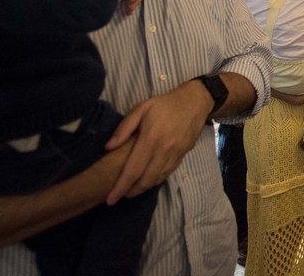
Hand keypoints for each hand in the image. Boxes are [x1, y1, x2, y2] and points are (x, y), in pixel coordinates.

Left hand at [103, 80, 211, 203]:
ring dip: (142, 189)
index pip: (133, 170)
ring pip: (156, 179)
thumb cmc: (165, 105)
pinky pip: (167, 174)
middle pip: (145, 180)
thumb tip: (108, 147)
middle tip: (118, 197)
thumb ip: (124, 128)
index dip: (121, 187)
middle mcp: (164, 150)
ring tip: (130, 191)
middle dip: (130, 192)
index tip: (110, 199)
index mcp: (150, 139)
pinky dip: (155, 181)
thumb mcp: (141, 108)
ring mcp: (175, 155)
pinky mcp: (182, 156)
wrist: (195, 102)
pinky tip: (147, 181)